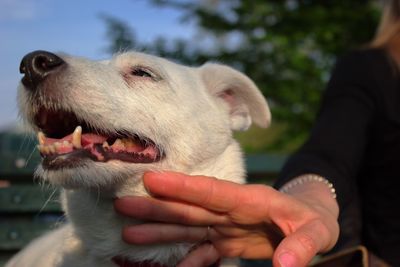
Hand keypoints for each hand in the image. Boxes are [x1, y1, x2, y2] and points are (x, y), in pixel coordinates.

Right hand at [114, 172, 338, 266]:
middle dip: (157, 207)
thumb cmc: (315, 220)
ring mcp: (227, 226)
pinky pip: (203, 249)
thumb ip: (302, 246)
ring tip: (129, 231)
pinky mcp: (228, 241)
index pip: (212, 191)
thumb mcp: (318, 231)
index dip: (182, 187)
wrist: (310, 219)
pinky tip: (168, 266)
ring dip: (160, 229)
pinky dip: (187, 258)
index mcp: (251, 200)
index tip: (151, 179)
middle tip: (122, 205)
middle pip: (190, 208)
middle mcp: (231, 211)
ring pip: (188, 226)